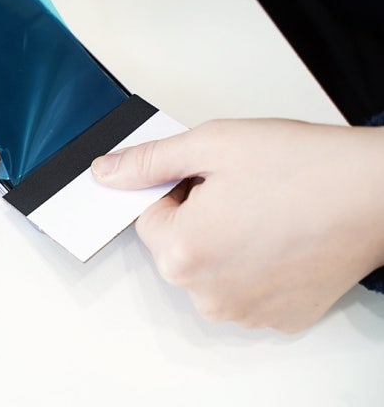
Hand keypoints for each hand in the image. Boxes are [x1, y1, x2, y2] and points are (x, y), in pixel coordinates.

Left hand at [92, 119, 383, 332]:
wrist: (379, 193)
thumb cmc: (305, 167)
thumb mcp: (212, 144)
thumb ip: (148, 162)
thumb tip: (106, 172)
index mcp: (182, 252)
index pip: (148, 217)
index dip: (178, 190)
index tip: (212, 179)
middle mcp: (207, 294)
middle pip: (177, 247)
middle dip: (198, 217)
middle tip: (244, 192)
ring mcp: (244, 312)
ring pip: (210, 269)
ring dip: (226, 243)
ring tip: (269, 214)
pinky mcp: (277, 319)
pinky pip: (244, 288)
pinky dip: (255, 266)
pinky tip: (284, 239)